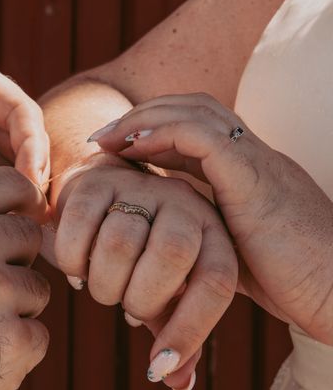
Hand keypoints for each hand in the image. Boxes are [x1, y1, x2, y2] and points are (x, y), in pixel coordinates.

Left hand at [0, 58, 49, 221]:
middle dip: (31, 177)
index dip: (34, 148)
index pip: (23, 113)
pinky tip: (9, 227)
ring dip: (21, 196)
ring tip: (26, 225)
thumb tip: (10, 212)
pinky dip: (6, 207)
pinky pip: (0, 190)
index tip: (30, 184)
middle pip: (27, 144)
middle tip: (35, 213)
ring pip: (18, 171)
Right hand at [0, 167, 49, 389]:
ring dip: (15, 311)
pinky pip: (37, 336)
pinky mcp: (13, 340)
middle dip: (15, 263)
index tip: (17, 225)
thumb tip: (24, 215)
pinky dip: (16, 351)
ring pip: (37, 290)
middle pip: (30, 238)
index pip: (15, 184)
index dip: (22, 206)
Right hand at [50, 154, 236, 389]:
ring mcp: (140, 187)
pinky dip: (72, 261)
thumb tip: (178, 385)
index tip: (160, 365)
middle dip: (138, 298)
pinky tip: (76, 271)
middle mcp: (184, 203)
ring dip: (103, 284)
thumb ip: (174, 333)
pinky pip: (78, 225)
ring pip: (119, 243)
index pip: (216, 282)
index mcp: (212, 234)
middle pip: (170, 254)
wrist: (108, 195)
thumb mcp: (167, 291)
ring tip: (99, 288)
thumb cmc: (142, 255)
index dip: (190, 329)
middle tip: (123, 306)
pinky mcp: (98, 181)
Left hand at [90, 92, 332, 344]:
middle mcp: (250, 155)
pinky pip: (202, 136)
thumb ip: (202, 233)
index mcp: (245, 170)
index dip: (151, 131)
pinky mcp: (253, 176)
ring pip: (195, 111)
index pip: (193, 130)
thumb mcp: (232, 247)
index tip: (113, 148)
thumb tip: (159, 245)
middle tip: (101, 137)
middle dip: (141, 116)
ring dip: (144, 119)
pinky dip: (162, 133)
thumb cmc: (288, 279)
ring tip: (107, 139)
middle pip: (191, 109)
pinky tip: (132, 148)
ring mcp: (254, 160)